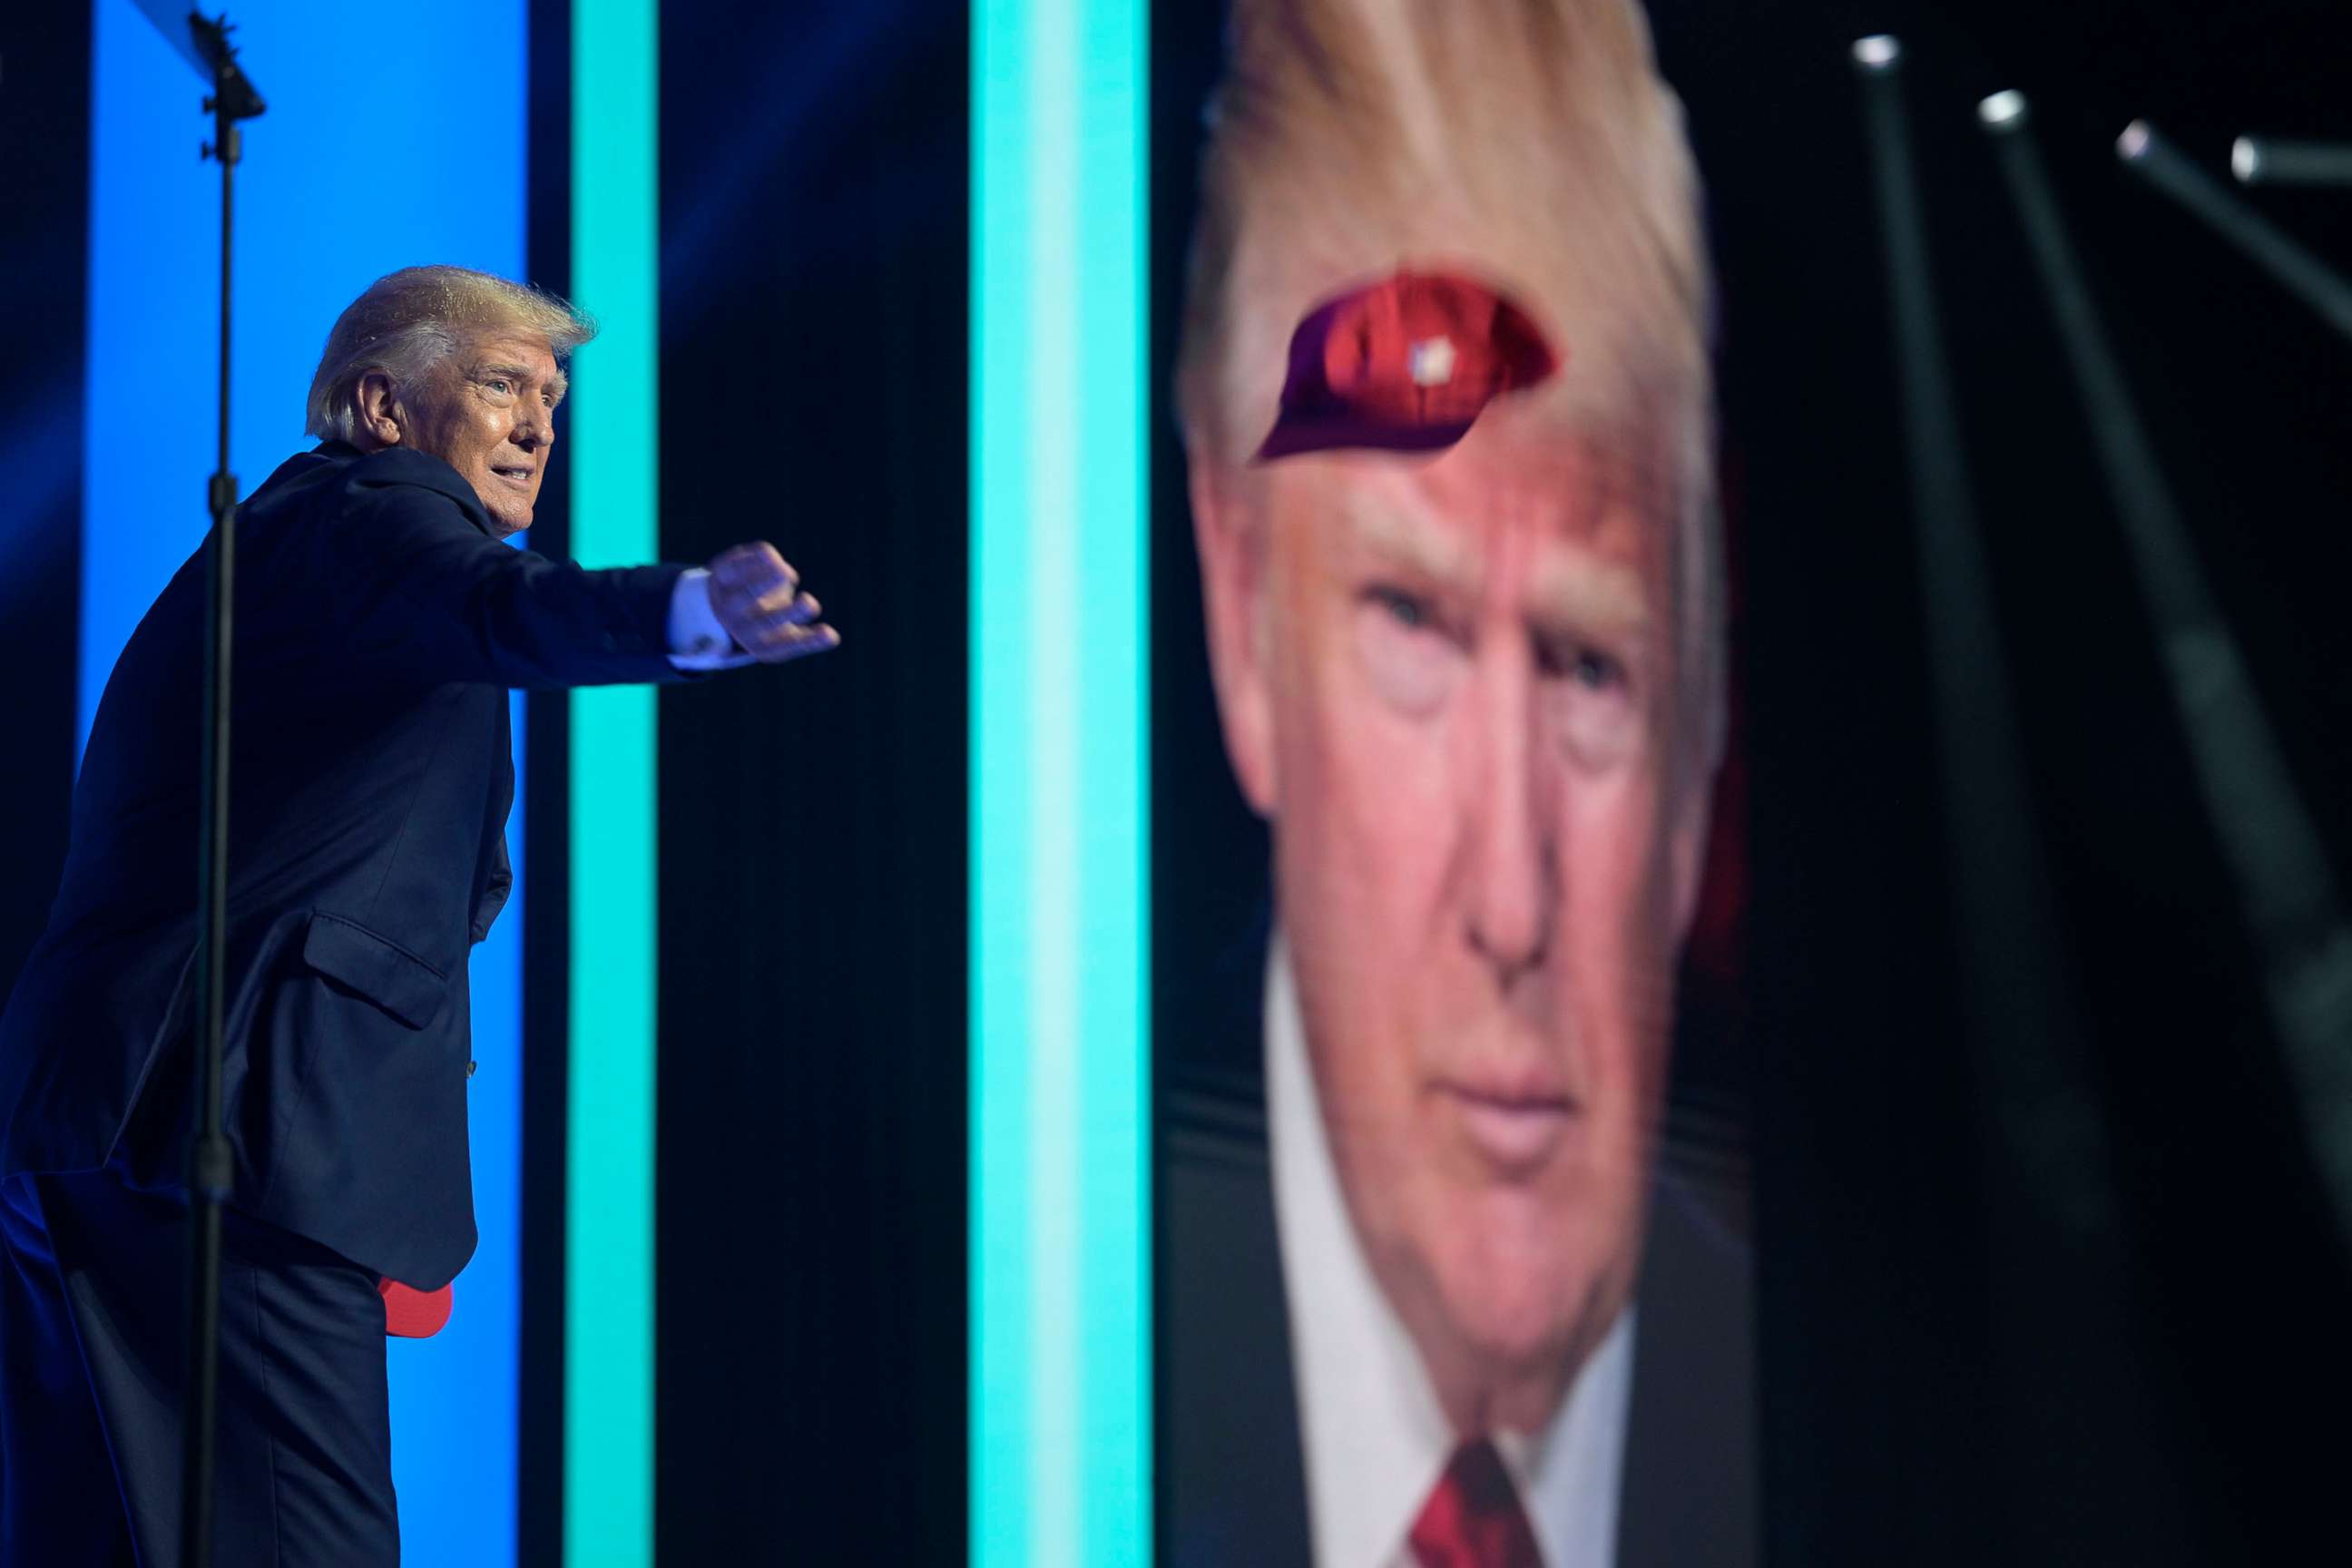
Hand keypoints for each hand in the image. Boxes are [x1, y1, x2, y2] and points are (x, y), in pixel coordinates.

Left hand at [706, 542, 839, 663]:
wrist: (716, 605)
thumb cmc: (764, 622)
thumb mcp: (784, 635)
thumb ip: (807, 638)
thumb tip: (833, 637)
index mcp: (757, 643)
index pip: (784, 647)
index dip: (808, 641)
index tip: (829, 632)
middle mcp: (740, 625)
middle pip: (766, 621)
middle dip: (789, 612)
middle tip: (810, 603)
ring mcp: (727, 599)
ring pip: (747, 592)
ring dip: (769, 581)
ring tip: (787, 575)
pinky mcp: (720, 573)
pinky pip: (738, 564)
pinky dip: (756, 559)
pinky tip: (771, 557)